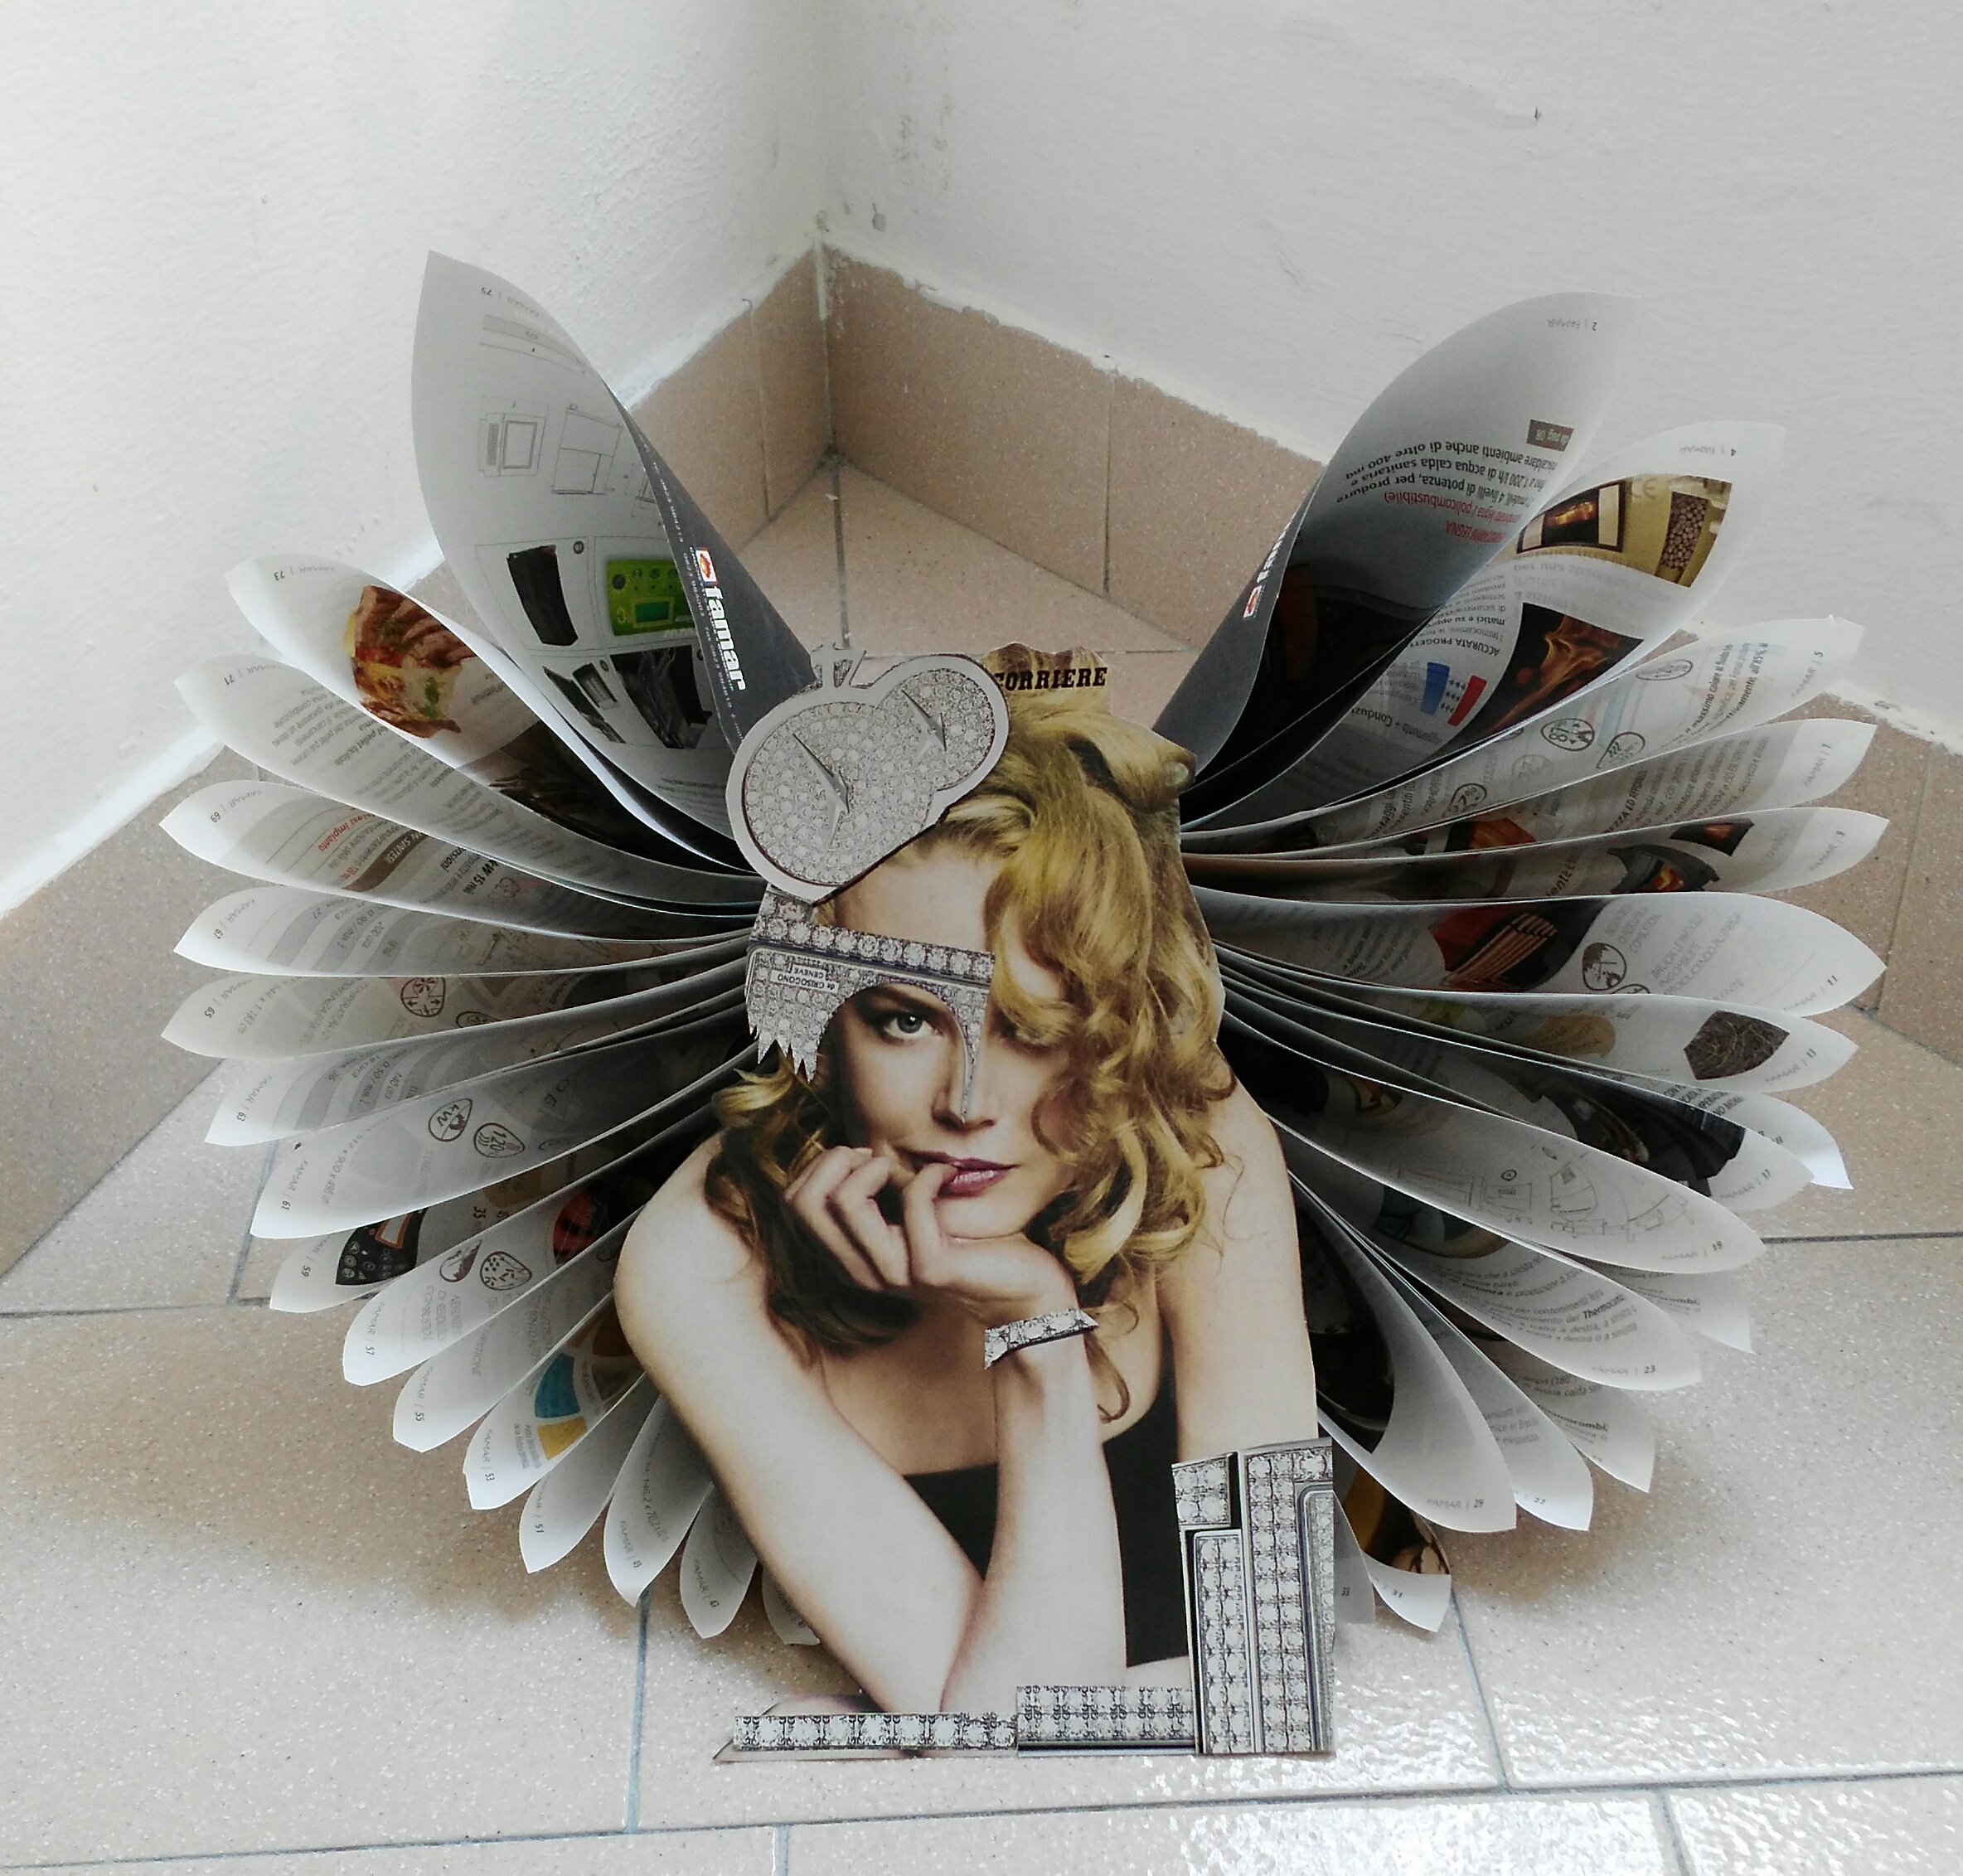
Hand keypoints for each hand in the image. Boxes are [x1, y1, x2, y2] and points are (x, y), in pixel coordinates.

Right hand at [784, 1147, 1078, 1327]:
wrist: (1020, 1293)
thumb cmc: (967, 1245)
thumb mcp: (908, 1220)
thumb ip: (878, 1199)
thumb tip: (854, 1152)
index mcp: (848, 1259)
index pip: (793, 1204)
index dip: (820, 1167)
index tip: (862, 1160)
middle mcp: (861, 1271)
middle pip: (805, 1202)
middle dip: (836, 1161)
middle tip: (878, 1160)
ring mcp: (893, 1273)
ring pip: (845, 1202)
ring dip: (874, 1166)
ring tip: (905, 1170)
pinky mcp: (930, 1269)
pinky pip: (911, 1204)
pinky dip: (928, 1176)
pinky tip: (946, 1176)